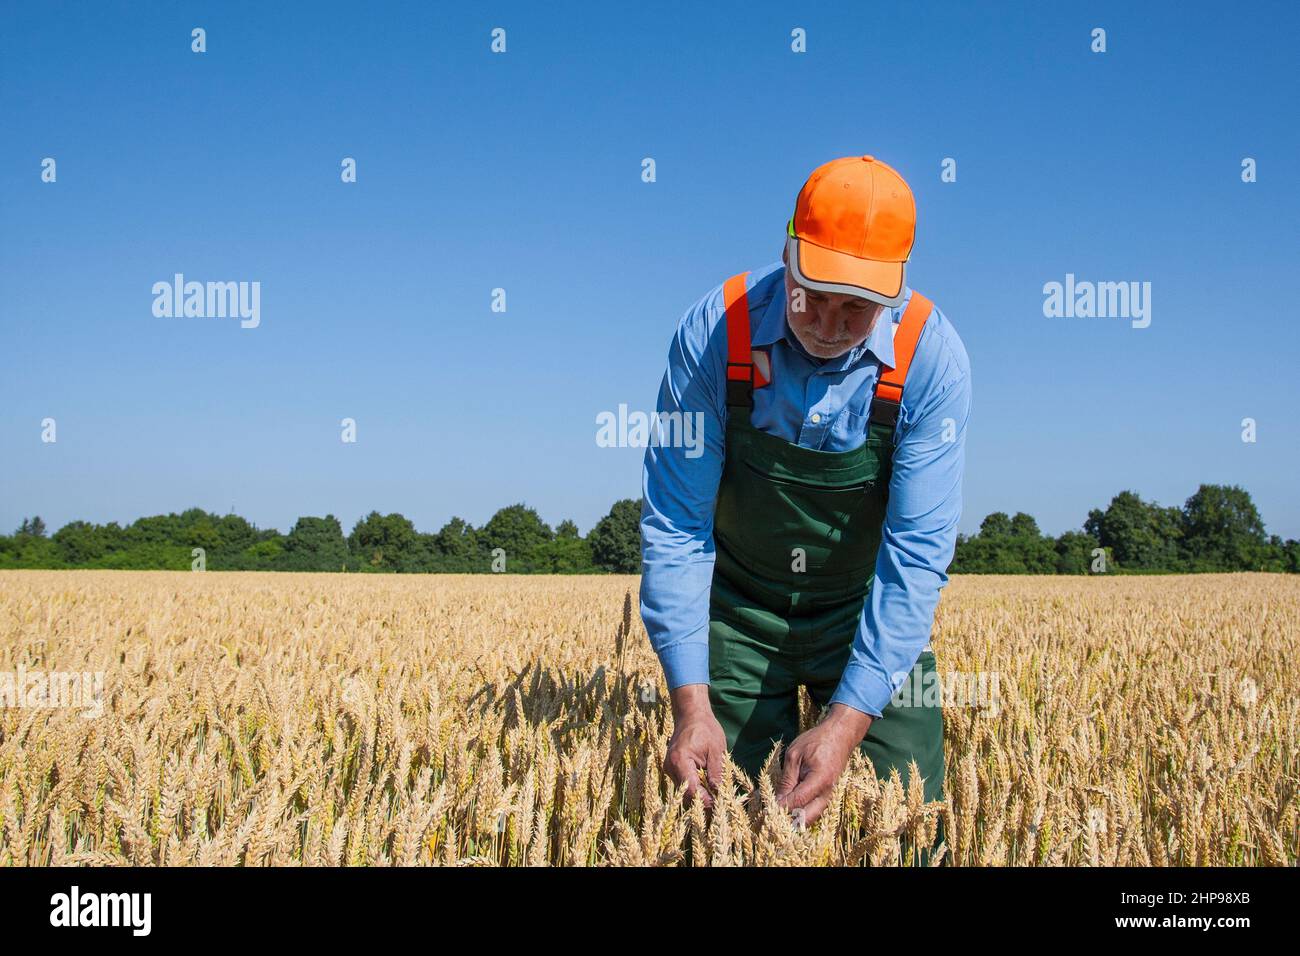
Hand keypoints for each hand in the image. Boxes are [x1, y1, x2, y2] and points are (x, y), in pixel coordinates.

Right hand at [663, 684, 726, 808]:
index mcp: (680, 761)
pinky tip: (708, 789)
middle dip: (703, 802)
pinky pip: (684, 784)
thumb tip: (719, 792)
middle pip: (686, 794)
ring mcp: (669, 769)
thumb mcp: (716, 749)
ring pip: (684, 791)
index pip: (691, 789)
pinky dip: (696, 788)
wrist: (690, 714)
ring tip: (716, 800)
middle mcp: (670, 767)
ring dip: (700, 796)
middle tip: (720, 807)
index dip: (705, 800)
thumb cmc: (705, 728)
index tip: (720, 805)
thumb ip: (716, 772)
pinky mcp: (672, 769)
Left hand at [776, 704, 872, 825]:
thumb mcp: (794, 756)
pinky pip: (814, 810)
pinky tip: (790, 804)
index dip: (781, 808)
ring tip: (778, 809)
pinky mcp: (829, 796)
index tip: (767, 808)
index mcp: (820, 780)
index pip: (797, 802)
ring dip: (795, 817)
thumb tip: (777, 801)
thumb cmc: (816, 741)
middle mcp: (828, 793)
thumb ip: (786, 780)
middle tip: (772, 813)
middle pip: (807, 818)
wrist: (840, 735)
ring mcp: (830, 796)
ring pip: (811, 817)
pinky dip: (802, 811)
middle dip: (788, 819)